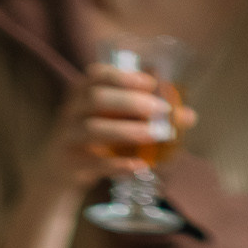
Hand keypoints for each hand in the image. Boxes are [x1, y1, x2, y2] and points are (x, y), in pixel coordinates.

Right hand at [34, 60, 194, 200]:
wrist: (58, 172)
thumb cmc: (93, 139)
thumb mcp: (115, 123)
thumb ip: (147, 116)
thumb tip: (189, 116)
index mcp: (81, 93)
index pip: (97, 75)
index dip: (123, 76)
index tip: (150, 82)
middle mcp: (70, 111)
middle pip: (95, 99)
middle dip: (129, 101)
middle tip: (159, 109)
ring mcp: (66, 138)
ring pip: (91, 130)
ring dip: (125, 131)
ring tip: (153, 135)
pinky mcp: (69, 165)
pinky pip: (93, 163)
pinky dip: (117, 165)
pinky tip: (139, 166)